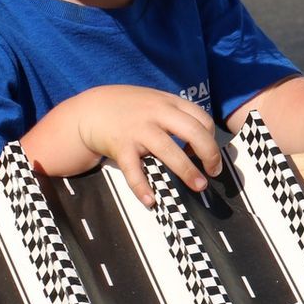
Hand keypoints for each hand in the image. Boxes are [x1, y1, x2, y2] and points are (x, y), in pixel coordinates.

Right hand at [37, 84, 221, 206]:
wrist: (89, 110)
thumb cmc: (129, 109)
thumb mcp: (154, 102)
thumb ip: (176, 115)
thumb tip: (202, 142)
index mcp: (168, 102)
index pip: (201, 119)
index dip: (211, 138)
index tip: (209, 154)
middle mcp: (156, 113)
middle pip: (193, 132)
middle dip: (209, 154)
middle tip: (213, 172)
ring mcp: (138, 129)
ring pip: (169, 151)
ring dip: (187, 171)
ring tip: (199, 186)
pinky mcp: (121, 146)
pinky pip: (135, 170)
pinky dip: (142, 187)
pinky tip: (151, 201)